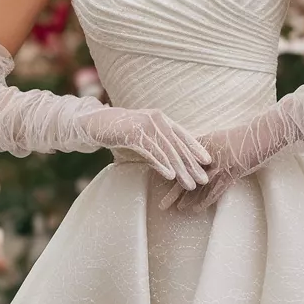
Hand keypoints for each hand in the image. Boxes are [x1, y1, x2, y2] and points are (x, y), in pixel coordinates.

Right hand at [81, 105, 212, 188]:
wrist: (96, 123)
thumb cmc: (121, 132)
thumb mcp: (143, 140)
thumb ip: (157, 148)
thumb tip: (171, 164)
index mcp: (161, 119)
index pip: (182, 135)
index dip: (195, 148)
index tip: (208, 162)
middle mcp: (156, 119)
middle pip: (178, 144)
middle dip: (192, 163)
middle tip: (203, 179)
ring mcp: (145, 125)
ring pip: (167, 150)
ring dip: (180, 168)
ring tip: (189, 183)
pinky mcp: (133, 133)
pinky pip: (150, 151)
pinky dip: (161, 163)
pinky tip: (169, 176)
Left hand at [157, 113, 280, 210]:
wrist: (264, 134)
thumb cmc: (246, 135)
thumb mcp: (223, 137)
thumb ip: (210, 145)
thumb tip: (199, 156)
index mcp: (204, 143)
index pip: (181, 158)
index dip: (169, 169)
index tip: (158, 178)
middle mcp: (208, 153)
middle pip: (185, 173)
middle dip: (173, 188)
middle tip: (161, 202)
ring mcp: (218, 164)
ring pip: (197, 184)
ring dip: (185, 198)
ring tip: (175, 208)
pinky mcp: (230, 172)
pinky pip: (214, 190)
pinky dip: (204, 201)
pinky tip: (195, 210)